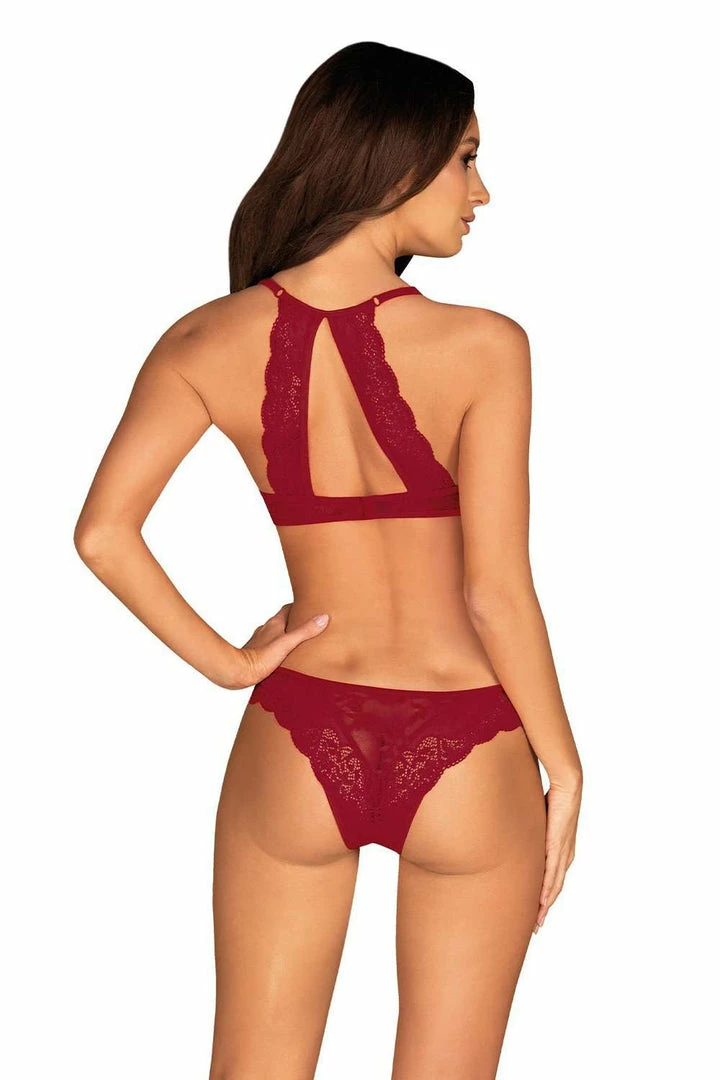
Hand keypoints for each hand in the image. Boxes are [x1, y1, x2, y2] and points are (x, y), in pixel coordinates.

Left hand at [228, 603, 330, 688]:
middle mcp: (265, 630)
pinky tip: (282, 656)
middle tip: (307, 624)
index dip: (298, 606)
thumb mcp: (287, 643)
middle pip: (282, 621)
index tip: (309, 606)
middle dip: (294, 621)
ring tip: (297, 641)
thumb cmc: (260, 658)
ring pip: (275, 634)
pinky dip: (277, 647)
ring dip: (285, 635)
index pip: (287, 609)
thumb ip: (305, 631)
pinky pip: (269, 646)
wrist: (238, 672)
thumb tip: (323, 617)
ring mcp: (259, 641)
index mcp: (274, 624)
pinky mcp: (255, 653)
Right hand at [533, 776, 581, 932]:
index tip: (537, 911)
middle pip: (555, 888)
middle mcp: (565, 855)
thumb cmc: (554, 795)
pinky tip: (541, 903)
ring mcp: (562, 853)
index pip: (553, 878)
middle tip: (536, 926)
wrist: (568, 785)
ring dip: (545, 906)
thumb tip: (515, 828)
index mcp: (562, 849)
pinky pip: (551, 875)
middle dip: (545, 909)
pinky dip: (546, 892)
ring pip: (553, 886)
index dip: (545, 896)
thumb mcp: (539, 818)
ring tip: (537, 921)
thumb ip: (531, 829)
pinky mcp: (557, 848)